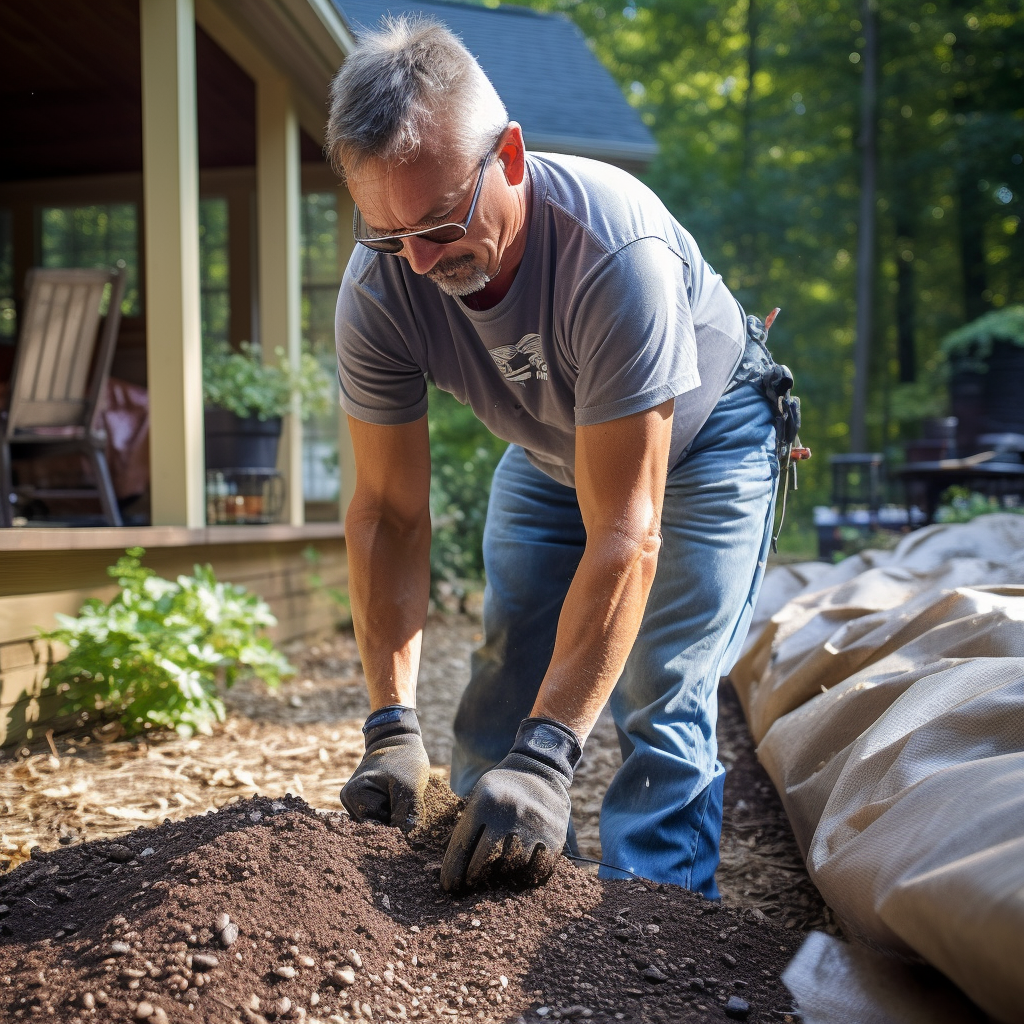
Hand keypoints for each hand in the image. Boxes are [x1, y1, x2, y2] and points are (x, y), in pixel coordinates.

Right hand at [341, 706, 429, 831]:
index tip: (407, 809)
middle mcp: (350, 802)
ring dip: (395, 817)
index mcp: (353, 796)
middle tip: (407, 803)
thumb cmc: (404, 760)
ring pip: (381, 825)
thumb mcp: (410, 786)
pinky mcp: (367, 803)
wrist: (399, 740)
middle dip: (394, 821)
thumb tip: (406, 843)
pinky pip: (382, 818)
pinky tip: (400, 802)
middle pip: (376, 828)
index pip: (376, 826)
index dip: (395, 823)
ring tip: (403, 798)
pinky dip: (393, 814)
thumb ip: (405, 816)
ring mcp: (357, 803)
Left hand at [441, 718, 581, 892]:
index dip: (453, 871)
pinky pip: (537, 870)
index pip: (463, 845)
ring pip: (511, 867)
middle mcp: (510, 812)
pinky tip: (517, 875)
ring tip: (493, 878)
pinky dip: (525, 877)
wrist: (540, 769)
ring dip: (500, 877)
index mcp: (486, 801)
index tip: (449, 886)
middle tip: (469, 885)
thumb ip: (467, 826)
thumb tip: (450, 869)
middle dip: (473, 877)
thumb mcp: (479, 795)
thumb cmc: (501, 788)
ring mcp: (534, 825)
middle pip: (485, 860)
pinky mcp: (554, 837)